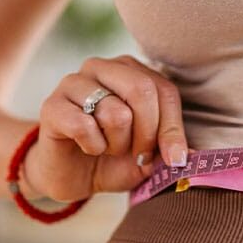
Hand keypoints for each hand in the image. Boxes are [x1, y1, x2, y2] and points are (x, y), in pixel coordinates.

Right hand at [22, 54, 190, 200]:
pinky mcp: (52, 105)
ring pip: (115, 112)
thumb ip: (170, 147)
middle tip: (138, 154)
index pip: (165, 91)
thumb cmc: (114, 157)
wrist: (72, 175)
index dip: (173, 129)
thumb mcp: (151, 155)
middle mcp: (103, 67)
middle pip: (142, 90)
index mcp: (132, 71)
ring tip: (108, 148)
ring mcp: (74, 82)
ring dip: (117, 144)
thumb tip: (190, 155)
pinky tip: (87, 147)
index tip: (174, 159)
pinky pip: (84, 126)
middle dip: (147, 134)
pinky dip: (93, 147)